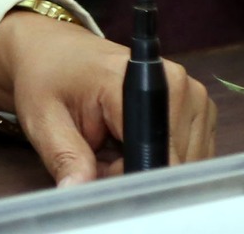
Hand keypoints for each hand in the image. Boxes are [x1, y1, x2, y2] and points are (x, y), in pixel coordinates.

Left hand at [0, 10, 216, 185]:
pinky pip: (189, 152)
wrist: (56, 51)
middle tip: (99, 153)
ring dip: (147, 165)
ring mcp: (191, 92)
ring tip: (113, 144)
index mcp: (131, 79)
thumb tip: (78, 191)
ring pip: (182, 161)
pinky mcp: (198, 104)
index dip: (129, 175)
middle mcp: (172, 82)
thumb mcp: (44, 119)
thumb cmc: (49, 79)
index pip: (154, 151)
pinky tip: (132, 140)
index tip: (103, 174)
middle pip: (170, 160)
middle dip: (133, 171)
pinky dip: (160, 156)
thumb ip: (66, 157)